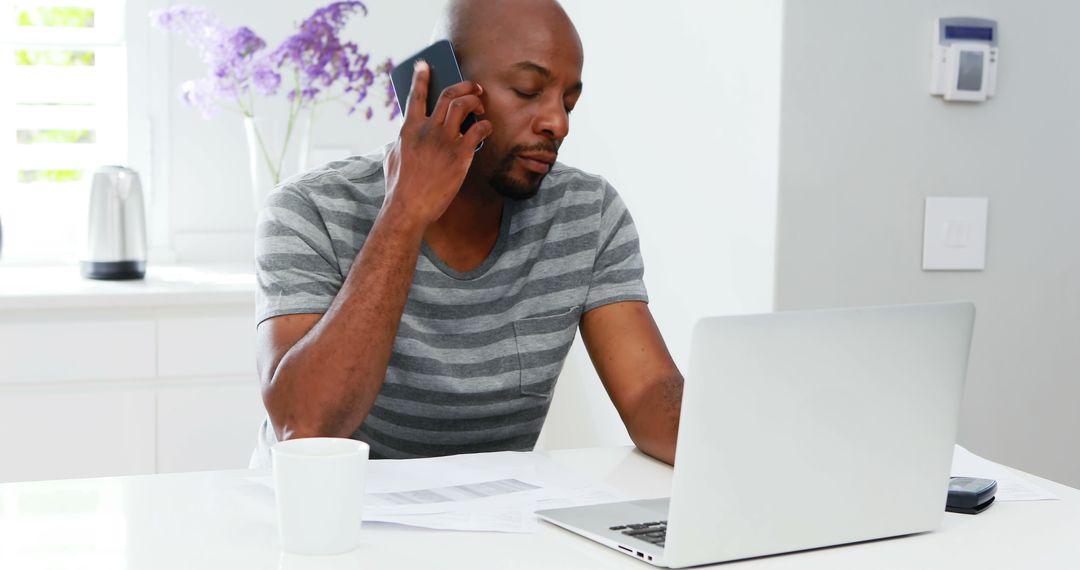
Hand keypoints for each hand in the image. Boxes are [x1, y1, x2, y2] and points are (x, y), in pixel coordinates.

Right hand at [382, 60, 492, 227]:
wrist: (408, 208)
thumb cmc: (399, 188)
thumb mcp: (394, 158)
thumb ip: (402, 141)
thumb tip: (409, 134)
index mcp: (408, 129)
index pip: (416, 95)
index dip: (422, 77)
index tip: (426, 64)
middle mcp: (427, 129)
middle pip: (448, 94)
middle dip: (463, 85)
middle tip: (473, 86)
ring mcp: (444, 140)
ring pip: (464, 105)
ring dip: (476, 100)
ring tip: (481, 104)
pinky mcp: (460, 154)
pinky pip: (479, 129)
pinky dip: (486, 125)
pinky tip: (488, 129)